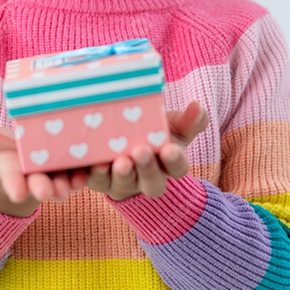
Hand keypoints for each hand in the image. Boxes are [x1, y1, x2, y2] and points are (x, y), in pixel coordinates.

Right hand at [0, 115, 89, 215]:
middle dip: (43, 188)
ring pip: (63, 180)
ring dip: (69, 183)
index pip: (11, 180)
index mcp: (9, 172)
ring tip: (75, 183)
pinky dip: (89, 168)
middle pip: (39, 184)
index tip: (16, 192)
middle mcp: (33, 176)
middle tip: (47, 192)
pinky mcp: (72, 164)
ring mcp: (54, 172)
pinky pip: (82, 168)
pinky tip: (99, 163)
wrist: (18, 152)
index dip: (14, 186)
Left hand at [87, 101, 208, 201]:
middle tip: (141, 151)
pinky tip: (92, 165)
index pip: (177, 168)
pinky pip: (95, 181)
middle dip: (147, 168)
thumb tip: (197, 107)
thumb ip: (189, 119)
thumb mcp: (174, 126)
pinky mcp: (99, 179)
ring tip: (119, 161)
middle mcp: (147, 179)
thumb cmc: (155, 132)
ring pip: (123, 183)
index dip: (175, 160)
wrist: (125, 141)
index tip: (171, 148)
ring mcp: (122, 181)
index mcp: (169, 165)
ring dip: (122, 173)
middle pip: (152, 182)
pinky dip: (93, 175)